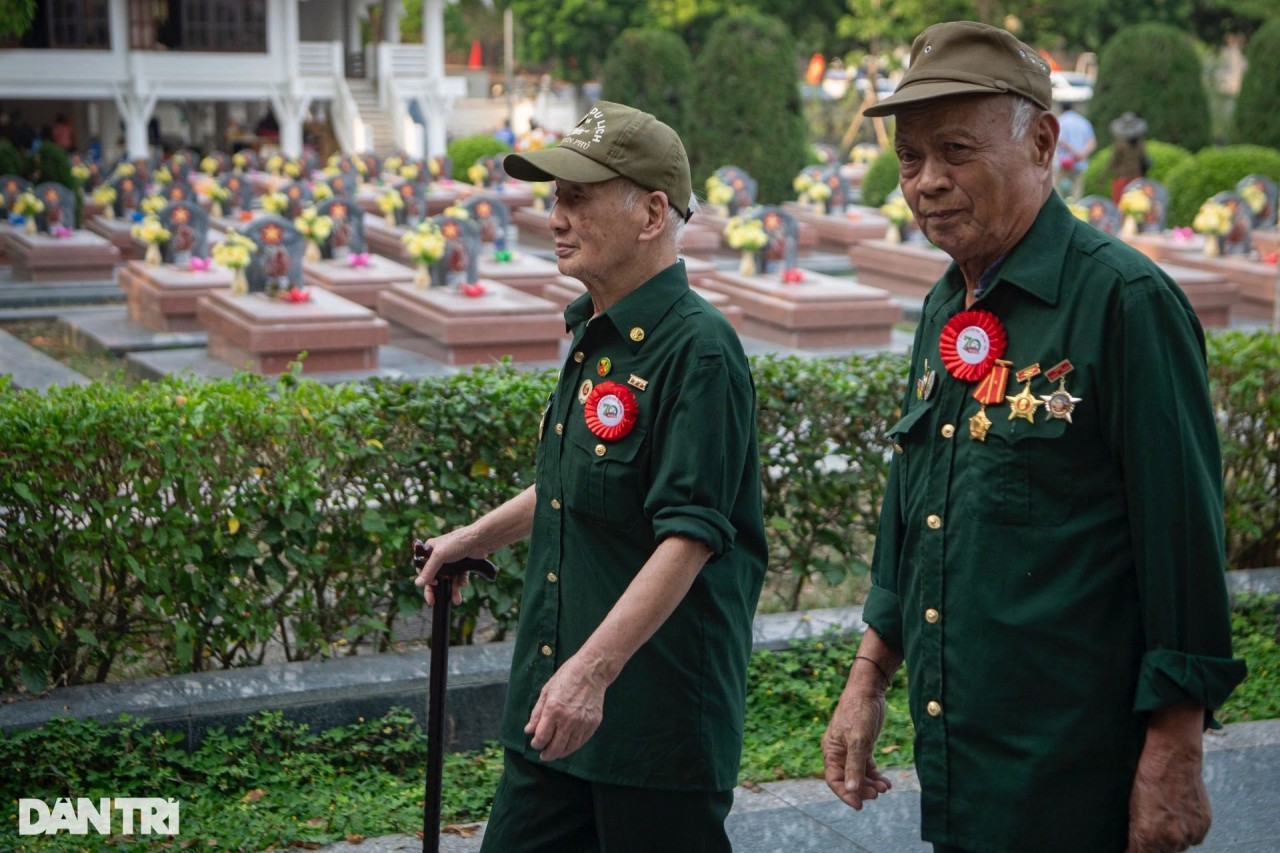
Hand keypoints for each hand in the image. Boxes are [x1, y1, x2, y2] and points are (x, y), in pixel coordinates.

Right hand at [412, 529, 482, 605]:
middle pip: (435, 576)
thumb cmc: (458, 542)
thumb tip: (417, 583)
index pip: (423, 568)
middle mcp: (440, 555)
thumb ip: (429, 570)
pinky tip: (464, 584)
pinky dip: (461, 582)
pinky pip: (459, 577)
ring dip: (452, 589)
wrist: (480, 540)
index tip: (431, 585)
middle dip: (437, 589)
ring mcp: (452, 560)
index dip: (425, 579)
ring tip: (457, 599)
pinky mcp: (463, 564)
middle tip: (434, 601)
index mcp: (430, 550)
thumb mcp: (440, 556)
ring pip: (449, 579)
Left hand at [524, 654, 607, 761]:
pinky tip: (568, 746)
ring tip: (555, 754)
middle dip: (547, 754)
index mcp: (553, 710)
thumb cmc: (567, 677)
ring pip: (569, 748)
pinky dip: (573, 746)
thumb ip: (537, 713)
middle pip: (555, 747)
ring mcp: (582, 722)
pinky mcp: (593, 723)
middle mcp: (568, 719)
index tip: (535, 744)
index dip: (536, 744)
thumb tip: (528, 730)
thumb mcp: (546, 691)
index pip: (541, 737)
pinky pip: (582, 741)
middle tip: (543, 756)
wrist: (592, 670)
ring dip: (560, 753)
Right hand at [822, 686, 891, 809]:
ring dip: (870, 784)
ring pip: (859, 774)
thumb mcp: (858, 740)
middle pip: (848, 779)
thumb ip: (854, 765)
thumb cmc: (858, 712)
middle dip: (861, 789)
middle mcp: (839, 752)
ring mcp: (851, 749)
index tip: (859, 805)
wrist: (868, 690)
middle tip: (876, 795)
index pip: (834, 780)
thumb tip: (851, 789)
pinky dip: (876, 775)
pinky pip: (867, 766)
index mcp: (831, 751)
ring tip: (884, 788)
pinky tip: (886, 782)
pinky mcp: (863, 745)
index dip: (845, 794)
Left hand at [1126, 703, 1210, 851]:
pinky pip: (1194, 837)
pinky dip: (1187, 830)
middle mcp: (1171, 839)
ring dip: (1172, 838)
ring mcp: (1190, 833)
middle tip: (1152, 828)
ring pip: (1179, 847)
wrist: (1175, 758)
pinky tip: (1179, 814)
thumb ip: (1137, 832)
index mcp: (1148, 836)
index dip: (1135, 851)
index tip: (1133, 848)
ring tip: (1166, 817)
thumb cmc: (1149, 777)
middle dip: (1155, 845)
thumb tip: (1135, 844)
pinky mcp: (1204, 825)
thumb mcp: (1133, 806)